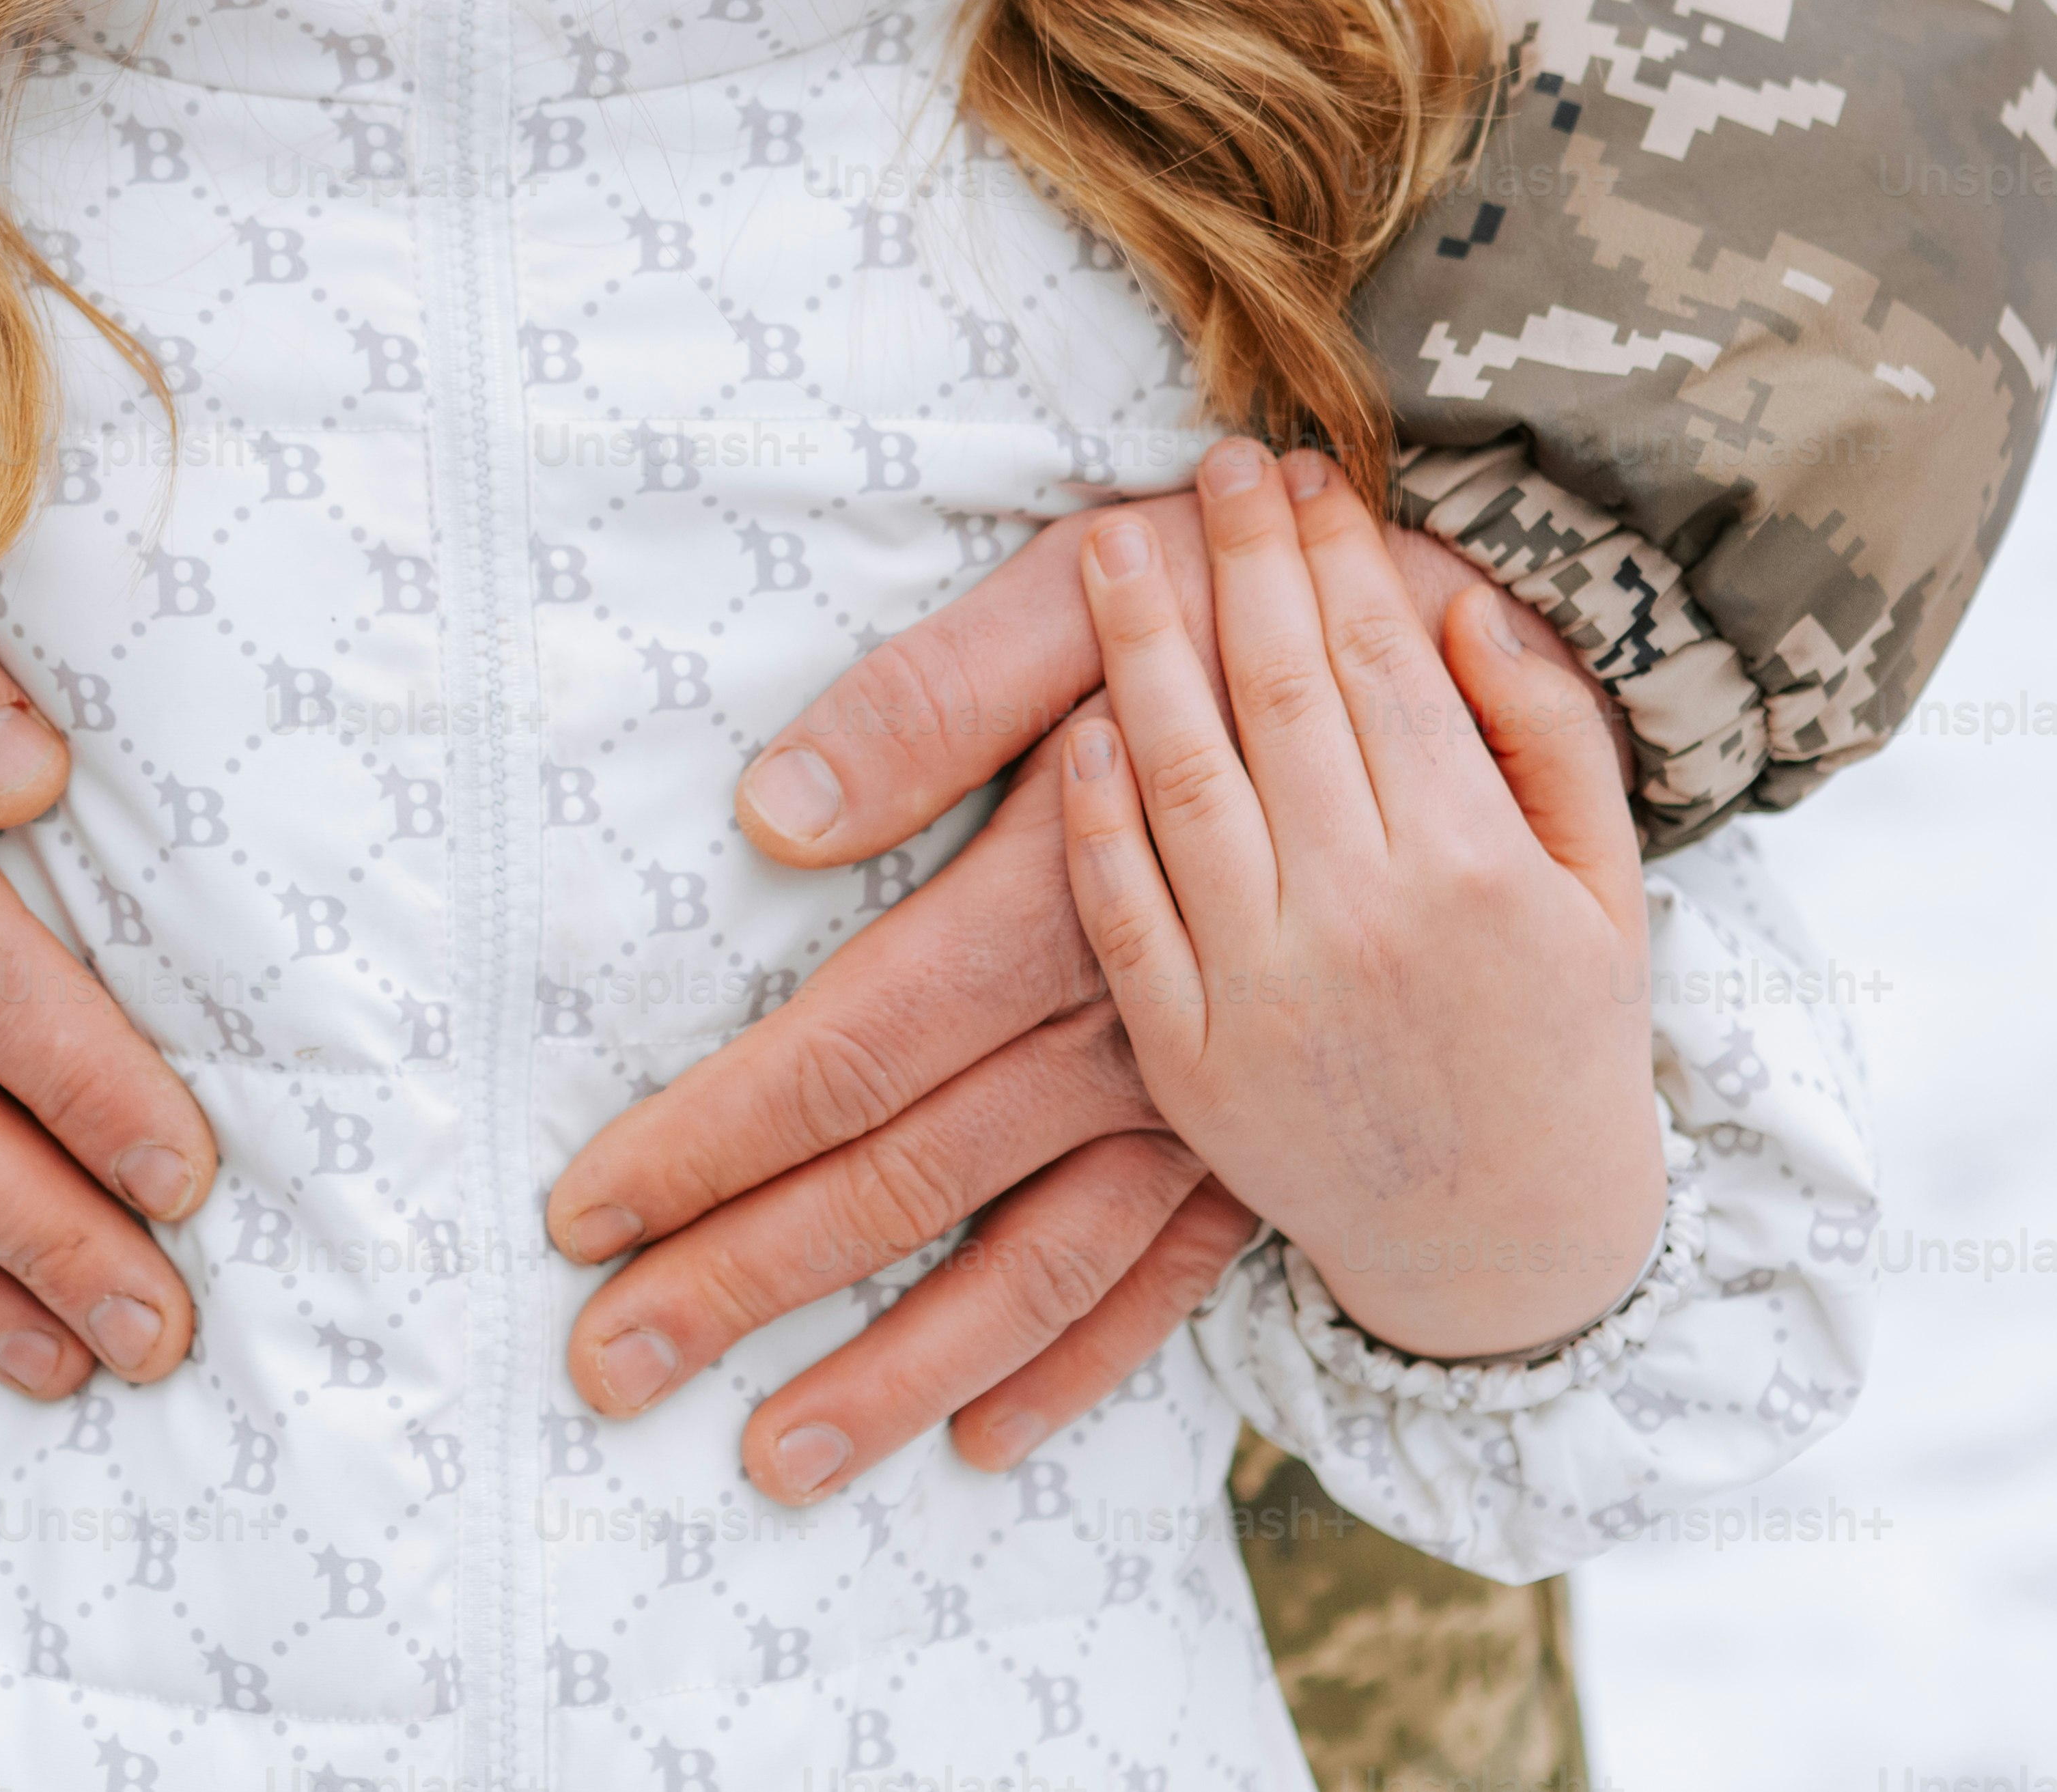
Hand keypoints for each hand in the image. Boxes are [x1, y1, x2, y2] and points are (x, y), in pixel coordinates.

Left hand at [544, 490, 1633, 1494]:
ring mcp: (1205, 1100)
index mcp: (1058, 906)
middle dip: (748, 1280)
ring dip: (895, 1366)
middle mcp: (1124, 1032)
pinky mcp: (1266, 1129)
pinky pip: (1167, 1277)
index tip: (587, 1208)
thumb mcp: (1084, 596)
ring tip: (777, 1460)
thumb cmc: (1242, 596)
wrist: (1468, 650)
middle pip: (906, 1181)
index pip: (849, 1049)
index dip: (712, 1135)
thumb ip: (938, 700)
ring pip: (1029, 1266)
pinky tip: (990, 1433)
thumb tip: (777, 813)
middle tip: (611, 1366)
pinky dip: (1079, 1361)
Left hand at [1062, 438, 1662, 1360]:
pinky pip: (1123, 913)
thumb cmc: (1560, 1040)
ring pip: (1183, 783)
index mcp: (1475, 869)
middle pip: (1277, 695)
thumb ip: (1551, 741)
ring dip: (1140, 650)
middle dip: (1241, 561)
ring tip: (1111, 545)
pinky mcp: (1190, 1062)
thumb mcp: (1607, 889)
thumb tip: (1467, 605)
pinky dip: (1093, 813)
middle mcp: (1364, 921)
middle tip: (1209, 462)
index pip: (1380, 665)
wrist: (1505, 1244)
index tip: (1300, 471)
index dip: (1332, 554)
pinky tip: (1078, 721)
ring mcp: (1266, 994)